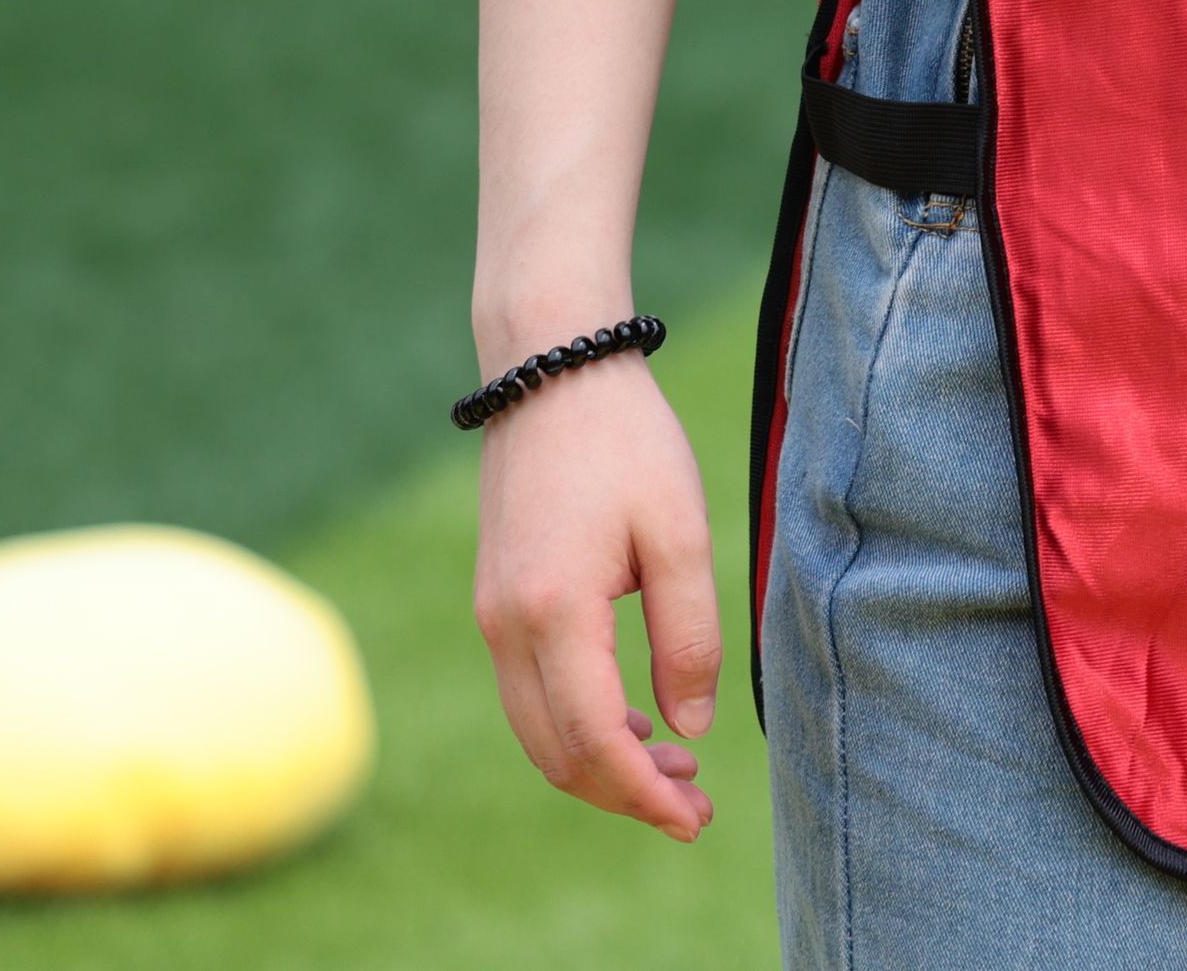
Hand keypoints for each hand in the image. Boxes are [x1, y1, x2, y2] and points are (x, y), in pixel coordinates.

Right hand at [472, 354, 721, 839]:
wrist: (552, 367)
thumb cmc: (626, 439)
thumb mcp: (680, 531)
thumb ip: (688, 636)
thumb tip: (689, 729)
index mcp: (554, 611)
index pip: (593, 741)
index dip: (643, 794)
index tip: (693, 819)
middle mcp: (507, 626)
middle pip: (557, 755)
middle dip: (624, 793)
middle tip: (695, 805)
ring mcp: (491, 616)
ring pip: (538, 732)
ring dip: (600, 763)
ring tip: (675, 766)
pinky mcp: (495, 601)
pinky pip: (530, 694)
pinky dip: (577, 725)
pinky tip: (633, 717)